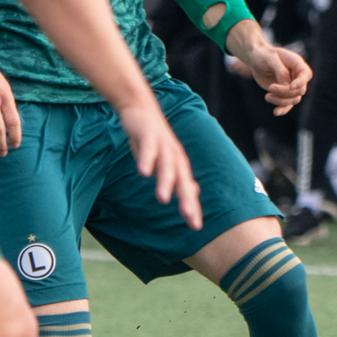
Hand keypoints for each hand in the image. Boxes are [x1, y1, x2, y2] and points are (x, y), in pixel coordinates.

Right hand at [116, 100, 201, 228]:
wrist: (141, 108)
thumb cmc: (154, 140)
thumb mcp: (166, 161)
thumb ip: (178, 177)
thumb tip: (194, 192)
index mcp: (178, 166)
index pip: (187, 190)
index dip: (192, 207)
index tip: (195, 227)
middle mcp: (175, 157)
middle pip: (183, 180)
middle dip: (186, 199)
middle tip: (190, 218)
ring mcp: (163, 145)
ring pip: (167, 166)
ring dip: (165, 182)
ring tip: (162, 200)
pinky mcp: (149, 135)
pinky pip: (148, 149)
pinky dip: (147, 160)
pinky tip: (143, 173)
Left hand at [237, 41, 310, 113]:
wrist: (256, 59)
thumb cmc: (263, 55)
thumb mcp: (270, 59)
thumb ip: (280, 71)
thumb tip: (287, 86)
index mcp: (296, 63)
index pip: (306, 74)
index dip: (301, 82)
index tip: (291, 86)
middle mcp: (296, 75)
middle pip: (300, 90)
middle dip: (285, 92)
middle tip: (270, 88)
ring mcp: (291, 85)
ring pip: (294, 99)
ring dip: (281, 101)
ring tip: (267, 97)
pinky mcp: (284, 93)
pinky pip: (288, 105)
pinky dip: (283, 109)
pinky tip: (276, 112)